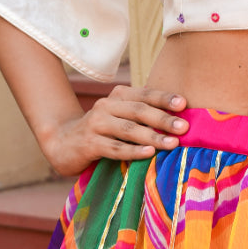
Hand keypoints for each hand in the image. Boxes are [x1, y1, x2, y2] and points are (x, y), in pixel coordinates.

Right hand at [43, 86, 189, 176]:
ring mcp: (96, 124)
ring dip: (152, 136)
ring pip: (128, 129)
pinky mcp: (88, 144)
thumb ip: (142, 115)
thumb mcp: (120, 116)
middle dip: (163, 119)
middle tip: (184, 127)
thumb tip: (180, 120)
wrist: (62, 142)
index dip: (164, 98)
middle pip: (139, 110)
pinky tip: (149, 154)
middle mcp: (106, 105)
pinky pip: (114, 148)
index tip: (184, 103)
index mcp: (119, 95)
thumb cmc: (103, 130)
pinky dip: (133, 151)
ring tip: (172, 144)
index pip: (145, 94)